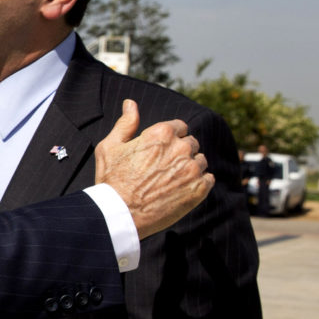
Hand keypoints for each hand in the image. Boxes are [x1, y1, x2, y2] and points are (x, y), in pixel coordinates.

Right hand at [95, 99, 213, 239]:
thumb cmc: (112, 180)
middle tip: (164, 168)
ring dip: (190, 167)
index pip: (180, 126)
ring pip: (201, 161)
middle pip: (192, 143)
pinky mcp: (199, 189)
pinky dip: (199, 183)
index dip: (171, 137)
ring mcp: (192, 169)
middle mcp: (180, 148)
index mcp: (161, 133)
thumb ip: (125, 123)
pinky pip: (209, 179)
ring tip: (171, 181)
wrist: (120, 215)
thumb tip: (130, 103)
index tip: (162, 150)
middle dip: (181, 152)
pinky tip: (181, 190)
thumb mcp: (110, 147)